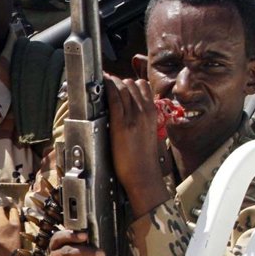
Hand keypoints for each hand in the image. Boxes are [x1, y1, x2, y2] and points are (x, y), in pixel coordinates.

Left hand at [105, 75, 171, 215]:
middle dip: (117, 81)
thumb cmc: (143, 158)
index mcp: (152, 113)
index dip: (128, 82)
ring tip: (102, 81)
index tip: (117, 81)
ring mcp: (134, 117)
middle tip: (106, 81)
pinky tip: (102, 85)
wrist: (143, 174)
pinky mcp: (121, 125)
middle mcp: (144, 111)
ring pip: (123, 88)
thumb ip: (142, 120)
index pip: (142, 86)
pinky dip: (108, 89)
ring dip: (111, 83)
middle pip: (132, 84)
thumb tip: (132, 114)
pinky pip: (115, 100)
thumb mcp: (148, 133)